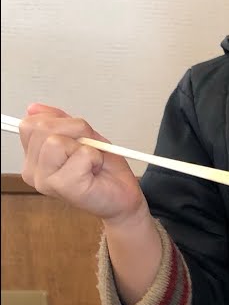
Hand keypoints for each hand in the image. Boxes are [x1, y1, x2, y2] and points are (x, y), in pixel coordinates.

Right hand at [18, 103, 146, 224]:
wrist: (123, 196)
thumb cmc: (105, 170)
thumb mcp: (83, 136)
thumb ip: (59, 121)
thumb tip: (33, 108)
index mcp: (34, 158)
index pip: (29, 125)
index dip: (57, 120)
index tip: (76, 134)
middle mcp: (33, 171)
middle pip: (42, 127)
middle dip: (74, 129)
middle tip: (89, 148)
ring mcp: (44, 180)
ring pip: (56, 140)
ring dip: (84, 145)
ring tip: (91, 161)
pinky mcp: (62, 186)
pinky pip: (79, 154)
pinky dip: (94, 157)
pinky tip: (95, 170)